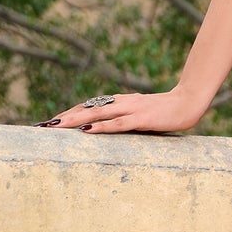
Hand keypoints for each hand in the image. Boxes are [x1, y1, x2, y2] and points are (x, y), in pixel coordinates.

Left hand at [39, 87, 205, 134]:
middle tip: (42, 126)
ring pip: (97, 114)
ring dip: (74, 120)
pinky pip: (118, 123)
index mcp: (119, 102)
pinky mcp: (142, 118)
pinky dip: (102, 126)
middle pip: (86, 109)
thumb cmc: (166, 111)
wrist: (189, 102)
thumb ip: (124, 120)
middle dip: (63, 118)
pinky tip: (88, 130)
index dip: (67, 114)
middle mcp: (121, 102)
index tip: (48, 123)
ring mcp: (130, 109)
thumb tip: (107, 129)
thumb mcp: (140, 115)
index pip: (88, 107)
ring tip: (55, 126)